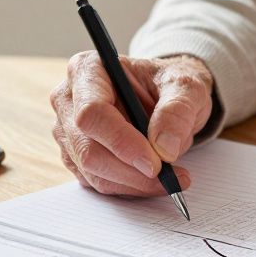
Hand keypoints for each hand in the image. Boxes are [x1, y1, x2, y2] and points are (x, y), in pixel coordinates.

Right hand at [50, 53, 213, 195]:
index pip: (92, 112)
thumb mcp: (186, 86)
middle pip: (88, 148)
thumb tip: (164, 147)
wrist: (167, 96)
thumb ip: (178, 110)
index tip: (154, 162)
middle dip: (131, 171)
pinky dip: (129, 187)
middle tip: (170, 177)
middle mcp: (70, 99)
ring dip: (134, 183)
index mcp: (88, 69)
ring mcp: (69, 131)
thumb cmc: (169, 84)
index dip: (121, 141)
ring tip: (171, 178)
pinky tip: (152, 179)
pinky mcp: (76, 157)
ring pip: (92, 171)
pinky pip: (98, 182)